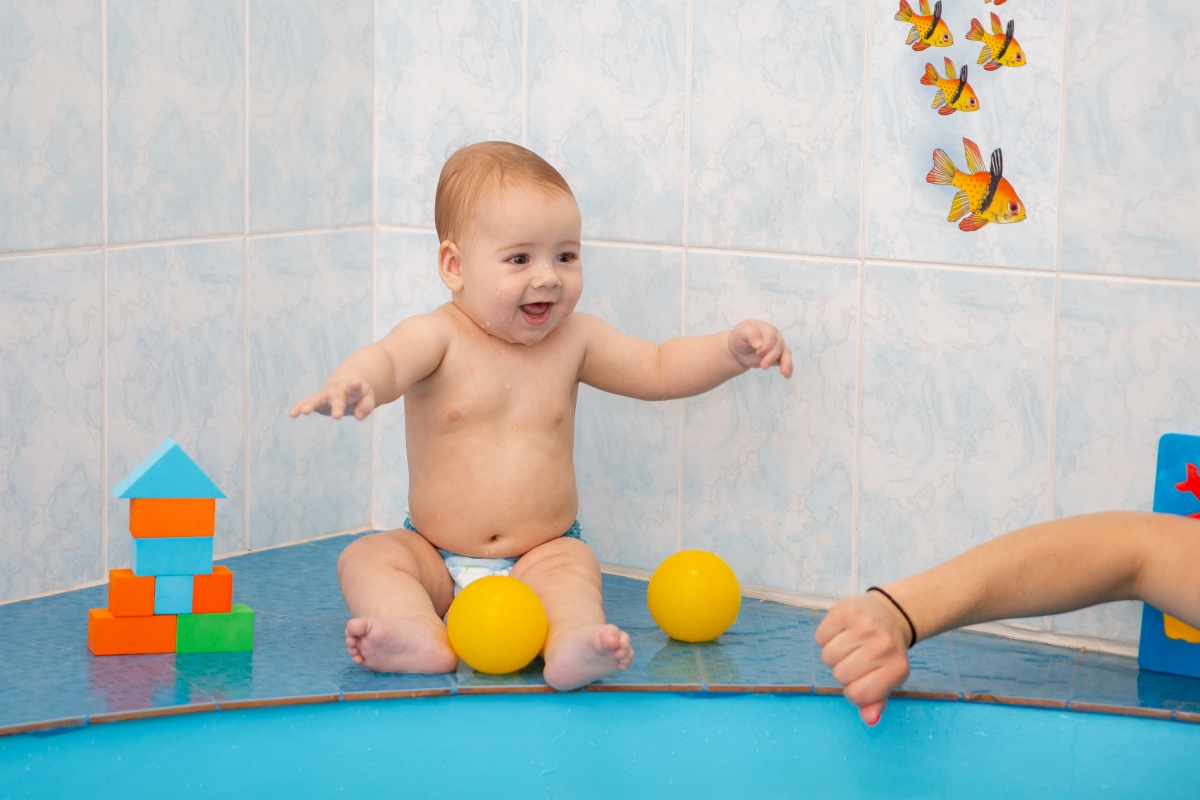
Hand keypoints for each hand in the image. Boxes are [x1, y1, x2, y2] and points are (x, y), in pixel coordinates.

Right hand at [288, 378, 376, 420]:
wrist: (345, 385)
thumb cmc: (358, 394)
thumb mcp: (367, 398)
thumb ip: (365, 406)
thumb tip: (359, 417)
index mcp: (352, 389)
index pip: (355, 387)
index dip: (355, 385)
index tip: (355, 383)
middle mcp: (337, 390)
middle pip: (337, 398)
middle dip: (337, 407)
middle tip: (337, 417)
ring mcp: (325, 394)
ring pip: (317, 399)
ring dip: (311, 405)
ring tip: (304, 411)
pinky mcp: (316, 400)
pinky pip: (305, 403)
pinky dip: (298, 407)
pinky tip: (292, 414)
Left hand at [728, 320, 792, 377]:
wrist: (738, 349)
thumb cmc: (740, 338)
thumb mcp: (741, 332)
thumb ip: (750, 334)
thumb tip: (759, 344)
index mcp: (766, 328)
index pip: (771, 335)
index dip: (766, 346)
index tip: (757, 351)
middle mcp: (775, 336)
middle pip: (779, 346)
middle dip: (772, 357)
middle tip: (763, 366)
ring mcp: (777, 347)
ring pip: (786, 353)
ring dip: (786, 363)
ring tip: (784, 373)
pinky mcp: (778, 357)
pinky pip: (786, 361)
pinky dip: (788, 368)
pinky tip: (787, 375)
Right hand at [815, 592, 912, 725]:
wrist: (892, 613)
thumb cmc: (886, 652)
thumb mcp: (888, 678)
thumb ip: (876, 701)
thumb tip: (870, 721)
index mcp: (897, 669)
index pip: (857, 695)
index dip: (852, 690)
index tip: (861, 679)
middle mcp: (882, 646)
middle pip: (840, 676)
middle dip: (843, 670)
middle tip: (857, 658)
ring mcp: (865, 626)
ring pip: (827, 657)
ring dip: (834, 654)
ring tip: (849, 645)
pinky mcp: (846, 610)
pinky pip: (820, 637)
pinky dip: (826, 637)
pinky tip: (842, 632)